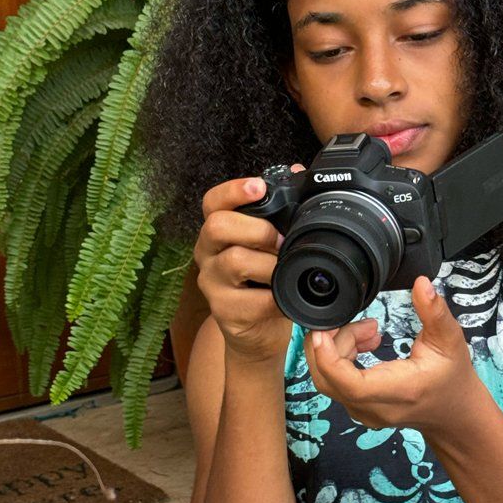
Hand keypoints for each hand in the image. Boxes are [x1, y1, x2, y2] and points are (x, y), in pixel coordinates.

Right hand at [193, 165, 305, 362]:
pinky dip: (274, 298)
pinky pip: (251, 300)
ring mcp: (211, 283)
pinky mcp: (223, 312)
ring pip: (234, 261)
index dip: (233, 190)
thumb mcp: (272, 244)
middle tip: (281, 241)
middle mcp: (207, 253)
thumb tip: (295, 171)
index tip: (258, 186)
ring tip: (284, 270)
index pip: (212, 201)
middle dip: (256, 229)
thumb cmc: (266, 279)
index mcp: (218, 230)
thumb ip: (280, 211)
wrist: (259, 331)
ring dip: (269, 265)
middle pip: (217, 225)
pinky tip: (283, 297)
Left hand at [303, 276, 480, 435]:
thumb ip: (434, 310)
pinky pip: (335, 384)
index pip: (350, 384)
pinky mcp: (359, 407)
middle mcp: (377, 407)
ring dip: (337, 349)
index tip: (324, 331)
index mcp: (399, 390)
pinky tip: (362, 343)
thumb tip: (422, 284)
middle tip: (357, 321)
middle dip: (332, 344)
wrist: (453, 411)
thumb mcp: (449, 338)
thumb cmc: (451, 376)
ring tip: (367, 330)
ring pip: (328, 381)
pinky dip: (340, 359)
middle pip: (329, 379)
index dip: (329, 357)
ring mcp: (365, 412)